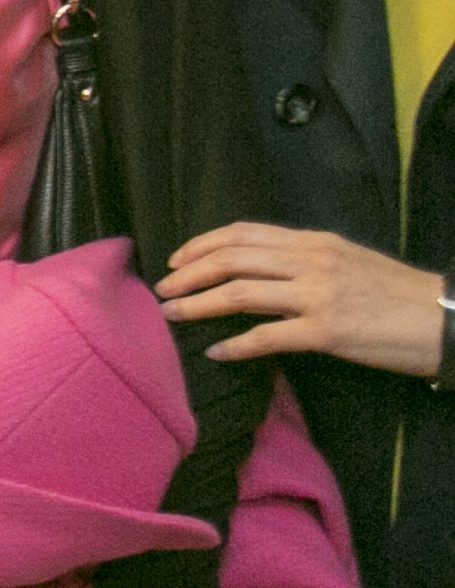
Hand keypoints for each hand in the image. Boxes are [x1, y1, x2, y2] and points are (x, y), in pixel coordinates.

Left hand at [159, 222, 445, 376]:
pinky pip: (266, 337)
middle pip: (231, 260)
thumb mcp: (347, 260)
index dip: (201, 245)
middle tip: (161, 289)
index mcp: (314, 242)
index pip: (243, 234)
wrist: (442, 318)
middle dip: (187, 274)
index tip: (176, 259)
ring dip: (197, 305)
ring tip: (172, 315)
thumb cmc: (395, 293)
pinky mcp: (326, 332)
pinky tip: (215, 353)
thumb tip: (256, 268)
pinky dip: (234, 345)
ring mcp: (317, 296)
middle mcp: (311, 262)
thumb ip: (303, 260)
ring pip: (239, 294)